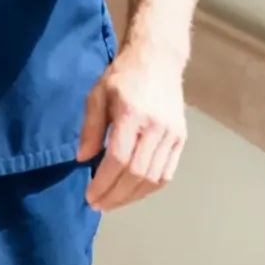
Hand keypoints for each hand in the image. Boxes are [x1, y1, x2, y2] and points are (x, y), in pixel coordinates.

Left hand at [78, 44, 189, 211]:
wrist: (158, 59)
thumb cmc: (123, 76)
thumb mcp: (97, 95)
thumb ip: (90, 128)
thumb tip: (82, 159)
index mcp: (132, 115)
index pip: (119, 159)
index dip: (103, 182)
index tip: (90, 195)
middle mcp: (156, 127)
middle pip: (137, 173)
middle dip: (115, 195)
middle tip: (99, 205)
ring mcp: (172, 134)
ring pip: (153, 178)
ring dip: (132, 196)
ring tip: (113, 202)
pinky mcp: (181, 138)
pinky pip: (167, 172)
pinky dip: (150, 187)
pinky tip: (134, 192)